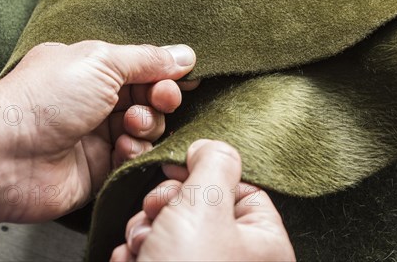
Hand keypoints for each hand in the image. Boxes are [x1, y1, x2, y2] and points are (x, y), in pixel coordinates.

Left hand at [0, 41, 196, 224]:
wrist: (7, 154)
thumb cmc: (45, 98)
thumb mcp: (101, 61)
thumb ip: (147, 60)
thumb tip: (184, 54)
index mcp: (92, 68)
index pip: (143, 69)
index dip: (166, 74)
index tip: (184, 78)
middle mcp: (97, 100)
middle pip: (151, 99)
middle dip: (161, 99)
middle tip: (161, 99)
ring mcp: (99, 135)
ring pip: (148, 129)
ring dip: (148, 125)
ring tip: (130, 125)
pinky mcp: (101, 167)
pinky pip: (135, 157)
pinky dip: (135, 151)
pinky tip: (122, 147)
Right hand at [111, 139, 295, 261]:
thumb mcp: (205, 208)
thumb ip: (214, 163)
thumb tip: (210, 147)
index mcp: (262, 243)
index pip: (238, 188)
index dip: (203, 175)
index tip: (177, 170)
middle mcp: (232, 261)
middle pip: (195, 207)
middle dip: (164, 207)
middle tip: (156, 216)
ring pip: (165, 230)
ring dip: (144, 233)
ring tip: (142, 249)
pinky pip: (148, 257)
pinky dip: (134, 258)